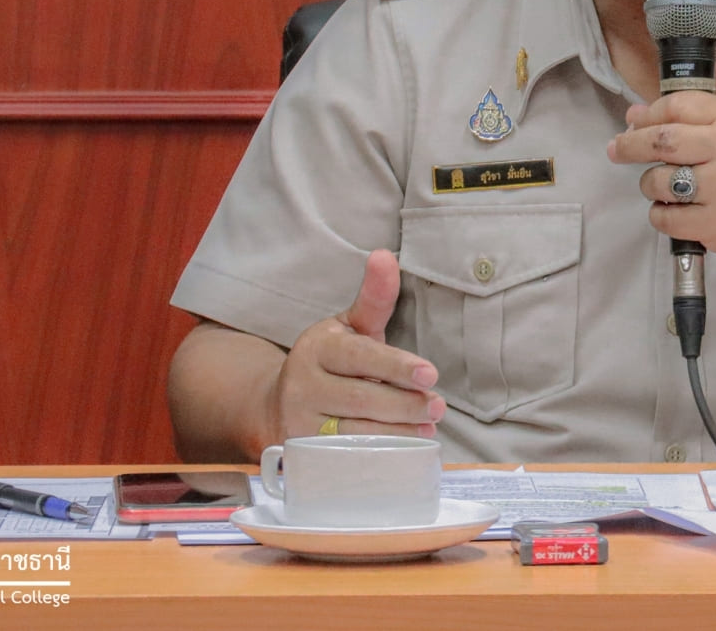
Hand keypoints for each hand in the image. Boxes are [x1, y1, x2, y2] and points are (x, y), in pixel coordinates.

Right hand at [261, 250, 446, 445]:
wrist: (276, 406)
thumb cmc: (330, 362)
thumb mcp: (349, 328)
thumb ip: (373, 298)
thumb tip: (385, 256)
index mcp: (318, 347)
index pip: (360, 357)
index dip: (396, 367)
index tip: (431, 374)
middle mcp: (303, 384)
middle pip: (361, 398)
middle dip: (404, 404)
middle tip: (438, 407)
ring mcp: (299, 423)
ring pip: (354, 432)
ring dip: (397, 433)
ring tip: (428, 428)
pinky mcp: (303, 454)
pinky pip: (344, 459)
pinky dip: (377, 457)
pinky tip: (404, 453)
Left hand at [607, 91, 715, 268]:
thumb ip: (695, 121)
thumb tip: (635, 115)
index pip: (679, 106)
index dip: (649, 113)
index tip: (633, 122)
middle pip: (661, 141)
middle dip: (630, 144)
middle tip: (617, 149)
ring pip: (658, 182)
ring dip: (649, 184)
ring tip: (661, 187)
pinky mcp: (715, 227)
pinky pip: (665, 218)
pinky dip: (660, 215)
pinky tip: (673, 212)